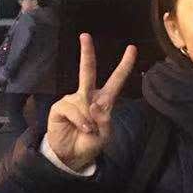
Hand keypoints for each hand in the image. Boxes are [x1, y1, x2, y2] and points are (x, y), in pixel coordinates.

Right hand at [44, 34, 135, 170]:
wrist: (71, 157)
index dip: (124, 65)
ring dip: (88, 120)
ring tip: (88, 131)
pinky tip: (80, 129)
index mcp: (104, 102)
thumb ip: (104, 121)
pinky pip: (73, 110)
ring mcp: (73, 100)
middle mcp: (88, 97)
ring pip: (83, 100)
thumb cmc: (90, 144)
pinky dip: (80, 121)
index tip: (132, 49)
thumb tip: (93, 105)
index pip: (116, 80)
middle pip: (87, 71)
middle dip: (86, 53)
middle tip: (85, 35)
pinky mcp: (60, 107)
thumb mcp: (104, 136)